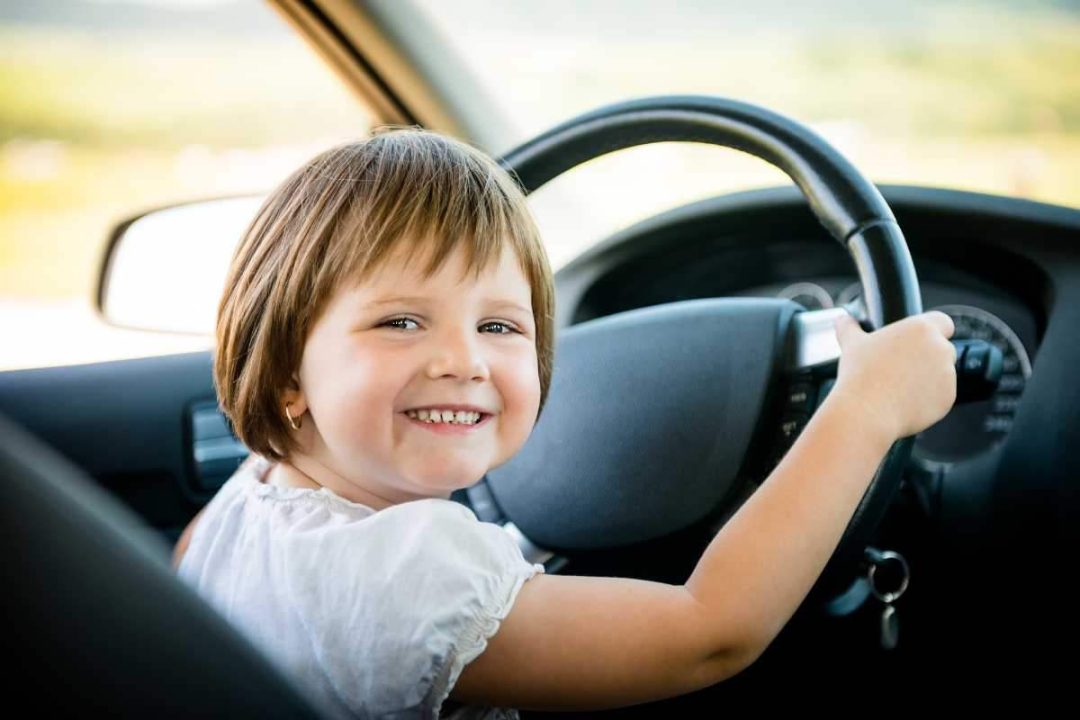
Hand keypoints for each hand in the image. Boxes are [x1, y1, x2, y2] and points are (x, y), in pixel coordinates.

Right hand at [830, 310, 957, 442]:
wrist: (865, 413)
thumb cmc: (859, 375)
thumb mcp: (851, 344)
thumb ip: (849, 327)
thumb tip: (842, 320)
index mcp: (922, 329)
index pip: (943, 322)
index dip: (933, 330)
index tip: (917, 341)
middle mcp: (940, 349)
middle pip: (942, 348)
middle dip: (927, 357)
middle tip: (900, 368)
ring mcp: (948, 375)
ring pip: (942, 373)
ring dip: (928, 378)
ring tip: (898, 387)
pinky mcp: (948, 399)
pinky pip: (941, 396)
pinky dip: (928, 399)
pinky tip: (904, 401)